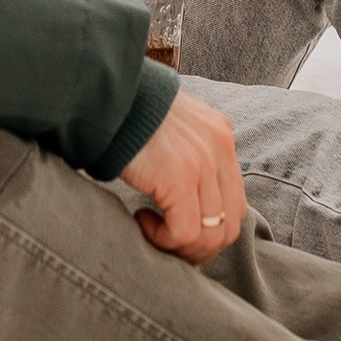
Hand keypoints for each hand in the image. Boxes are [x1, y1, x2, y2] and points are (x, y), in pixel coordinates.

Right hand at [116, 89, 245, 261]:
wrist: (105, 93)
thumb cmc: (128, 113)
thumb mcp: (172, 126)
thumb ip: (188, 153)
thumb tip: (183, 196)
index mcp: (220, 136)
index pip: (234, 200)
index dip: (210, 227)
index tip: (180, 233)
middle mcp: (220, 148)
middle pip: (231, 222)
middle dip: (201, 245)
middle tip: (168, 244)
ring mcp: (203, 163)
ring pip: (213, 234)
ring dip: (182, 247)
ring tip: (153, 234)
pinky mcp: (180, 178)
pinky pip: (185, 232)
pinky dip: (164, 239)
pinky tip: (141, 220)